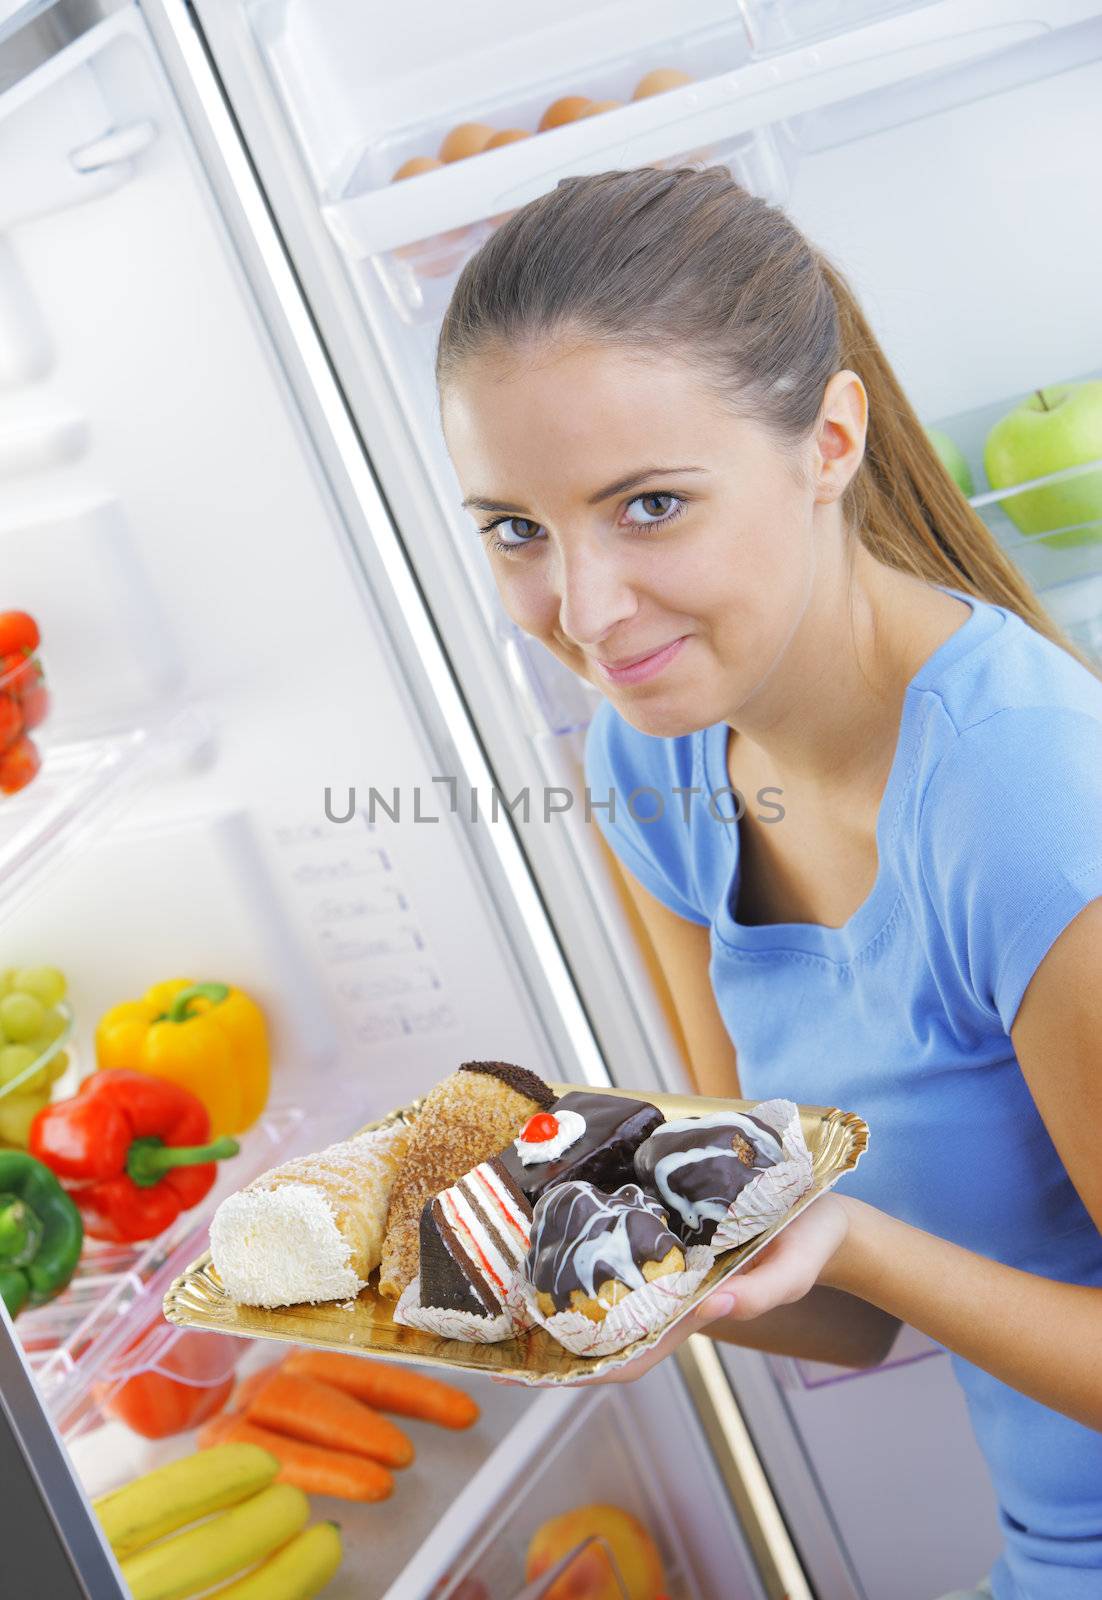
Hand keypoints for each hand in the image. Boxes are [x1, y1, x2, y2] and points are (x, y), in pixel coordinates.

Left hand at [495, 1193, 852, 1387]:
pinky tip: (559, 1222)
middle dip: (559, 1329)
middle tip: (501, 1323)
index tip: (539, 1373)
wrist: (823, 1212)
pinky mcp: (670, 1224)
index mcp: (696, 1310)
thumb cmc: (807, 1246)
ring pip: (609, 1281)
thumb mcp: (791, 1273)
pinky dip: (595, 1240)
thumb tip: (713, 1308)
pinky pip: (625, 1238)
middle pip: (608, 1322)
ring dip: (567, 1284)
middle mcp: (673, 1289)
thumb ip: (758, 1294)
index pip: (634, 1353)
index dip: (588, 1367)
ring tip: (513, 1273)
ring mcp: (669, 1258)